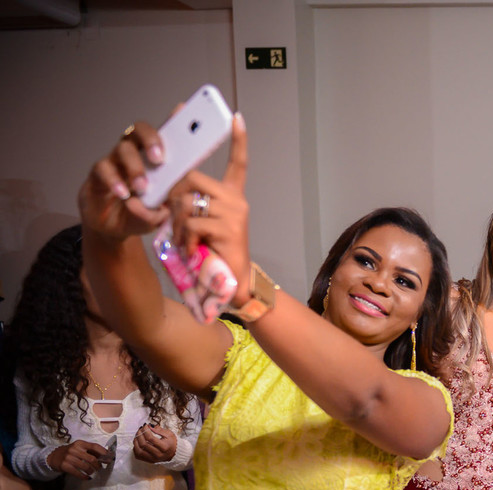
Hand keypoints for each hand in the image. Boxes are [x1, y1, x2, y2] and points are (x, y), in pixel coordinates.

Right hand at [46, 440, 112, 479]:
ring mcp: (68, 457)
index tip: (110, 458)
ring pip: (85, 466)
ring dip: (91, 471)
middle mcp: (74, 449)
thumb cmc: (71, 452)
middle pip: (91, 458)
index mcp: (80, 443)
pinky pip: (77, 473)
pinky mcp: (64, 466)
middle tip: (99, 468)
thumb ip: (90, 451)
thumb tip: (106, 456)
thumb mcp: (79, 448)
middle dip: (98, 465)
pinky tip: (87, 478)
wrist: (54, 456)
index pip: (94, 446)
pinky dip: (84, 476)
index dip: (103, 452)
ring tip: (91, 472)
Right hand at [78, 120, 170, 242]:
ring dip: (135, 167)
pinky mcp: (98, 173)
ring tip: (142, 187)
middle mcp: (136, 154)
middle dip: (151, 139)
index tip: (183, 110)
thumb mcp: (162, 214)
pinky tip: (123, 194)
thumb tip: (165, 204)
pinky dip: (114, 181)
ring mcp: (116, 161)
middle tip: (159, 159)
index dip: (173, 121)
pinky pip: (103, 168)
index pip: (165, 135)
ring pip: (123, 148)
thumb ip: (167, 209)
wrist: (113, 229)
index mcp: (156, 159)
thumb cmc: (141, 213)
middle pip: (140, 130)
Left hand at [132, 424, 176, 463]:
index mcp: (164, 447)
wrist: (174, 454)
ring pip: (139, 451)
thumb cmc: (171, 443)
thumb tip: (149, 426)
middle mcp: (158, 454)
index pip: (150, 438)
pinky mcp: (149, 461)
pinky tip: (138, 443)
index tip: (145, 426)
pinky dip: (135, 448)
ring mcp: (152, 459)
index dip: (145, 431)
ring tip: (137, 436)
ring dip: (136, 442)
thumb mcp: (169, 434)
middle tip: (140, 429)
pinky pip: (138, 456)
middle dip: (139, 435)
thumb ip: (159, 430)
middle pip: (143, 444)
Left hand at [163, 115, 251, 298]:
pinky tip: (191, 248)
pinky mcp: (228, 227)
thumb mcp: (199, 222)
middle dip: (172, 195)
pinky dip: (183, 236)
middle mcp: (236, 200)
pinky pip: (191, 221)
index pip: (238, 162)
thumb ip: (189, 202)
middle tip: (170, 216)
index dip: (238, 140)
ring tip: (182, 239)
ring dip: (175, 221)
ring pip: (187, 201)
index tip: (236, 116)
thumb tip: (168, 189)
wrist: (231, 283)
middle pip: (192, 178)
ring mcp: (234, 213)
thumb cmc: (212, 253)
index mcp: (233, 195)